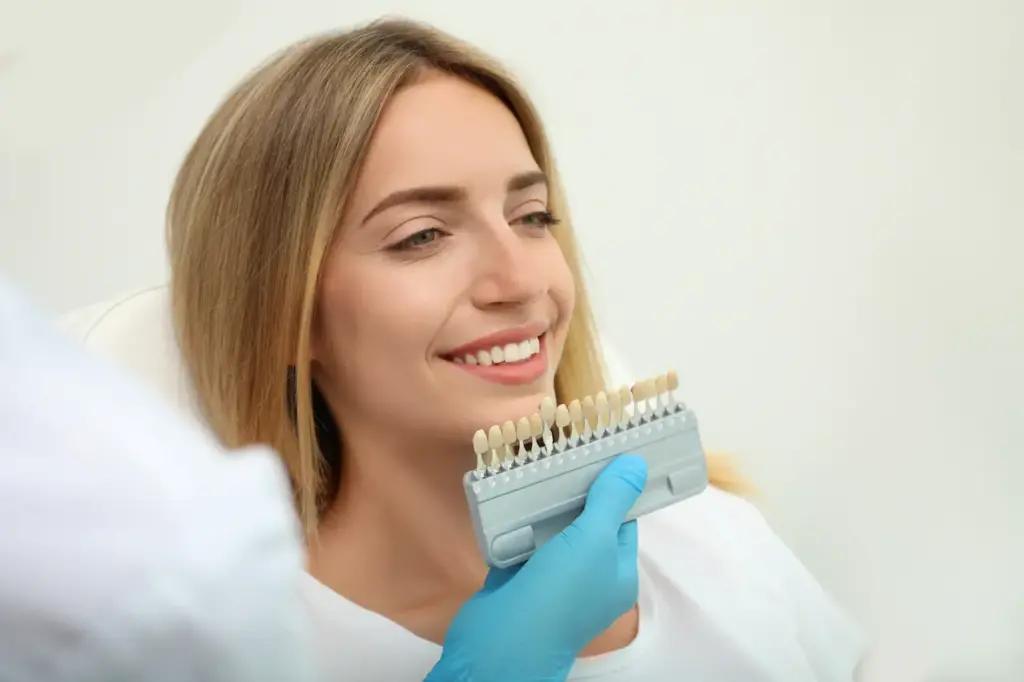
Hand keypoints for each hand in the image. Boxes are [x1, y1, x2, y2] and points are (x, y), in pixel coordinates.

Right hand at [424, 454, 647, 681]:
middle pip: (584, 522)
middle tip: (562, 452)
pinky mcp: (517, 577)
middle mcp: (587, 577)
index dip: (613, 488)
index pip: (621, 522)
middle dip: (573, 491)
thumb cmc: (559, 593)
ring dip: (541, 503)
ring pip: (550, 530)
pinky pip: (519, 540)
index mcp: (616, 573)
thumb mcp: (594, 540)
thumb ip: (612, 500)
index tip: (600, 452)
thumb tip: (636, 464)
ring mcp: (550, 578)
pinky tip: (508, 493)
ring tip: (535, 464)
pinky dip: (514, 520)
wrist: (502, 641)